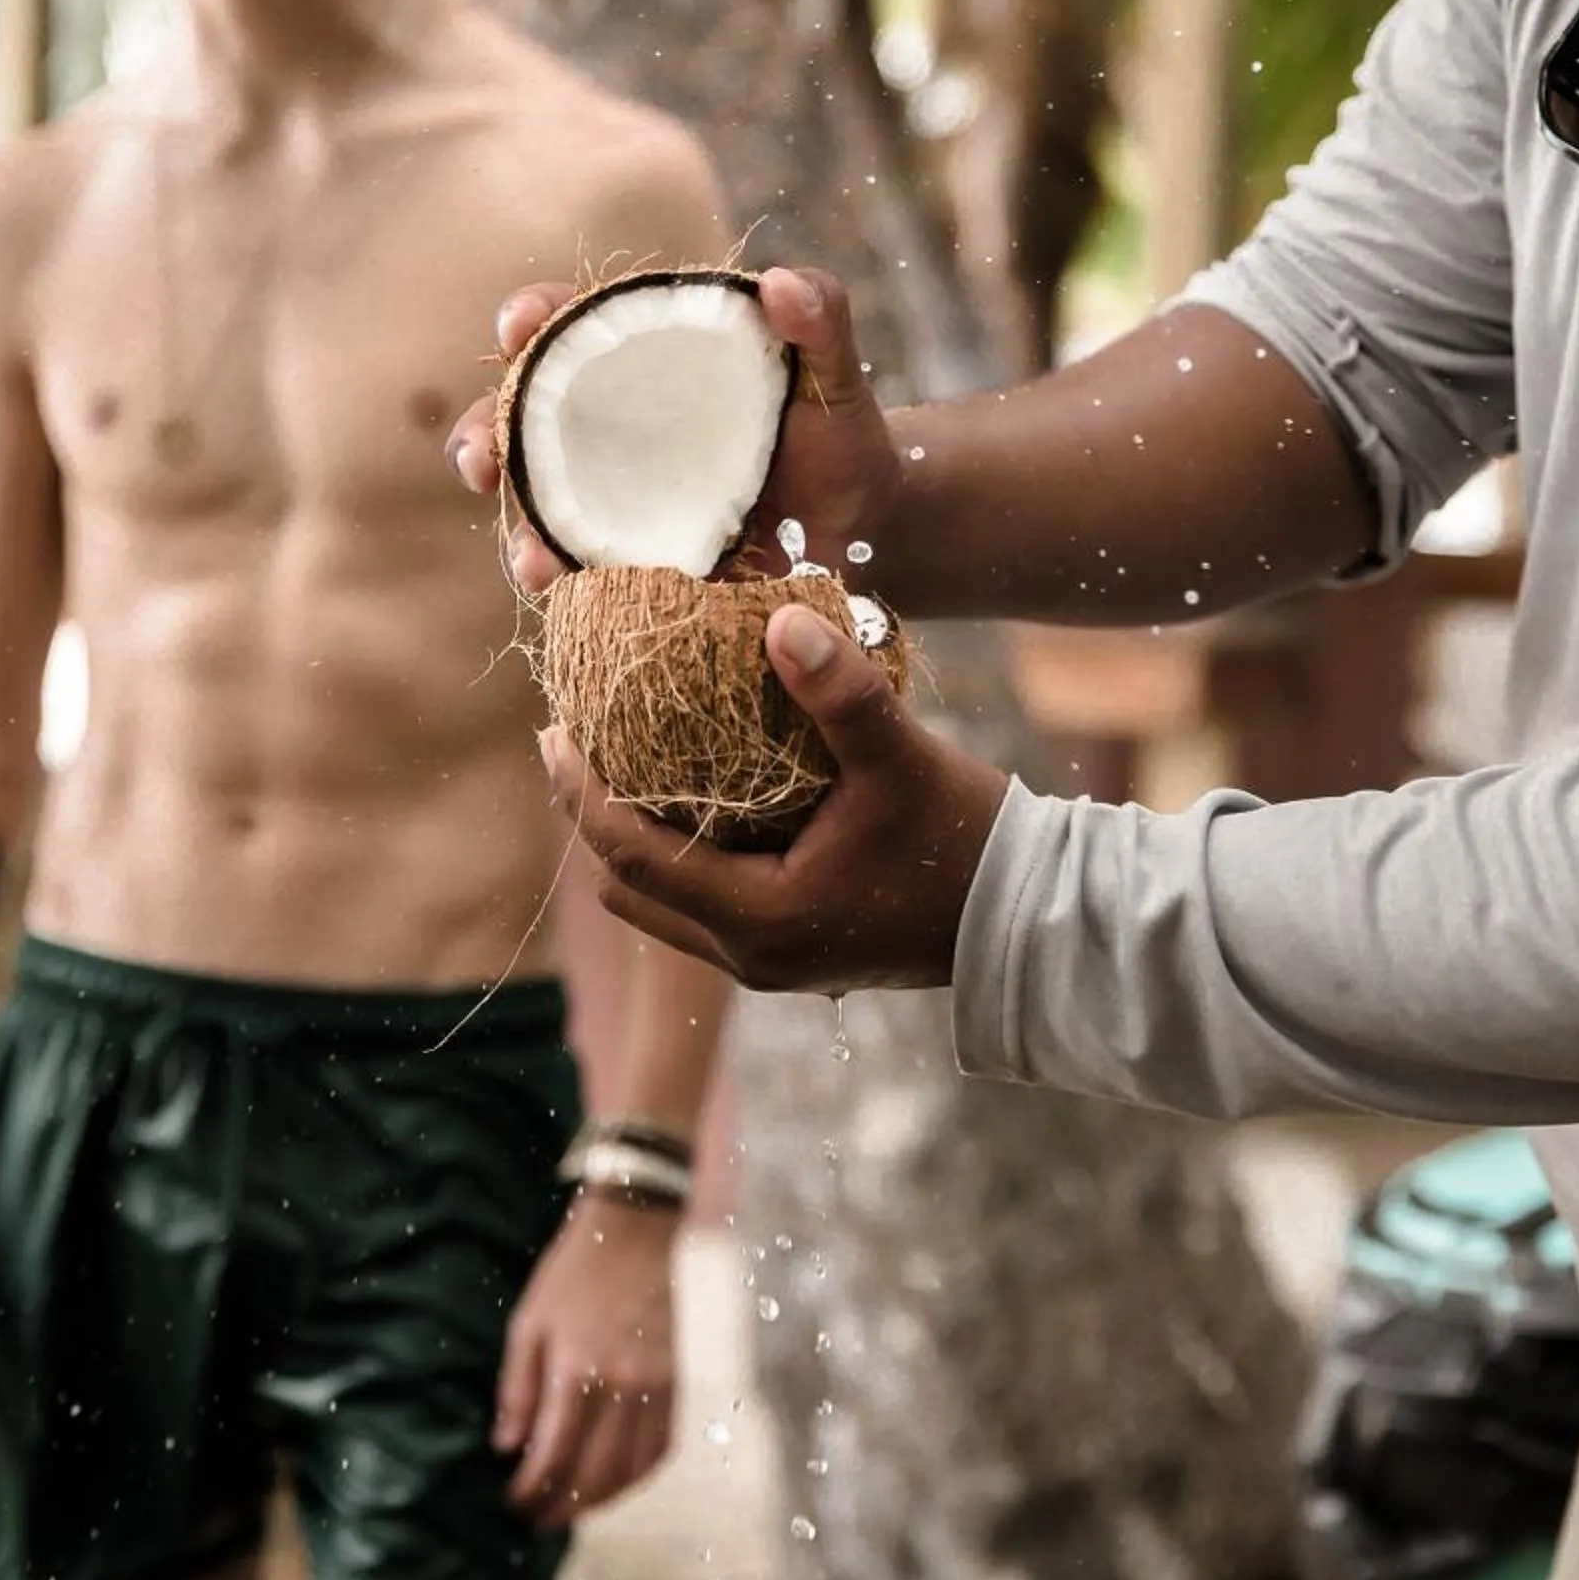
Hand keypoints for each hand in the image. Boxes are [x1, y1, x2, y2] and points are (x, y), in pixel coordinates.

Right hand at [447, 267, 906, 595]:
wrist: (864, 531)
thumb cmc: (841, 435)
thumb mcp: (836, 373)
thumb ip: (821, 319)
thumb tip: (780, 284)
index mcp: (648, 357)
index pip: (572, 324)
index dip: (534, 318)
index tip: (519, 327)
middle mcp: (613, 423)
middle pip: (523, 416)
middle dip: (487, 432)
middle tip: (478, 459)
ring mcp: (615, 494)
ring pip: (538, 501)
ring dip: (520, 527)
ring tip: (533, 561)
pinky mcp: (630, 557)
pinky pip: (579, 565)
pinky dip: (565, 577)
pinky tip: (564, 593)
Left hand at [496, 1194, 679, 1529]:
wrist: (638, 1231)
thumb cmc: (573, 1274)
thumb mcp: (529, 1322)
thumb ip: (516, 1388)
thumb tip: (506, 1447)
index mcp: (576, 1369)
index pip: (551, 1456)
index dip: (529, 1490)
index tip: (512, 1502)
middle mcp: (621, 1386)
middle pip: (591, 1475)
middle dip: (559, 1506)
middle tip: (536, 1519)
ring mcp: (655, 1388)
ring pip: (629, 1471)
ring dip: (597, 1501)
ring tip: (569, 1509)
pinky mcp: (675, 1384)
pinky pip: (660, 1450)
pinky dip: (635, 1477)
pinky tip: (613, 1484)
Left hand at [546, 602, 1006, 992]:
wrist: (1028, 918)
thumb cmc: (965, 841)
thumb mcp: (901, 757)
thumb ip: (840, 691)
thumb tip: (777, 616)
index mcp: (759, 918)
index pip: (631, 854)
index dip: (579, 794)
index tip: (550, 730)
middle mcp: (751, 955)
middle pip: (629, 888)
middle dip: (588, 817)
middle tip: (570, 741)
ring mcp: (771, 963)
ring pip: (661, 904)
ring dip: (629, 840)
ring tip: (616, 763)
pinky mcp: (794, 953)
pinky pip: (701, 906)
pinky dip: (675, 855)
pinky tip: (688, 796)